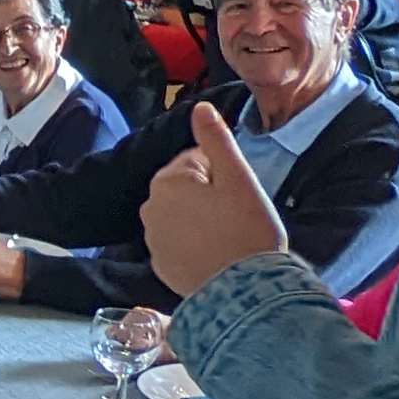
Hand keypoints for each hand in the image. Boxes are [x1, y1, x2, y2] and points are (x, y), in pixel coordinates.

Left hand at [142, 102, 289, 292]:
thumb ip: (216, 139)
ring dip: (202, 220)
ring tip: (228, 237)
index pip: (198, 161)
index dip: (224, 175)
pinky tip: (216, 256)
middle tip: (236, 216)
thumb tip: (200, 106)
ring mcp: (152, 239)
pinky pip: (178, 244)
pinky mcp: (159, 266)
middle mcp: (150, 208)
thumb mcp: (238, 178)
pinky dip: (193, 246)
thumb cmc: (247, 230)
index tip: (238, 195)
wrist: (245, 291)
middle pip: (187, 188)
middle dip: (210, 196)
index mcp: (167, 181)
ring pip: (182, 216)